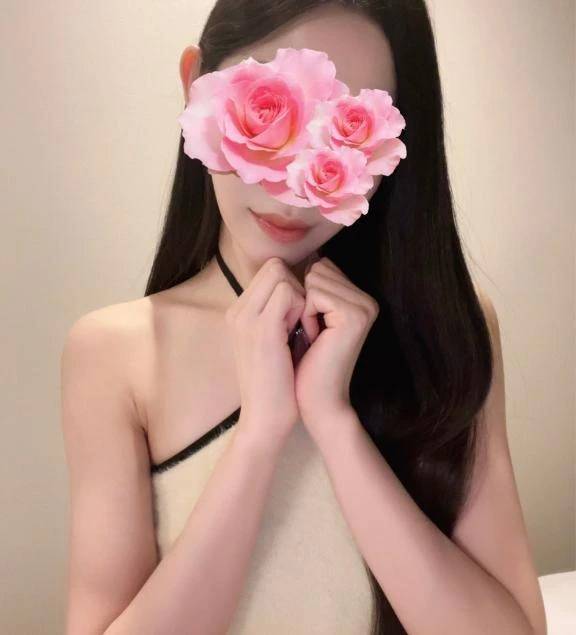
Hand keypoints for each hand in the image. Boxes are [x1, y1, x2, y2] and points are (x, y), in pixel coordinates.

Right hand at [225, 257, 305, 450]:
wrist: (266, 419)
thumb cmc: (278, 385)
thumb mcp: (274, 342)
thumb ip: (279, 314)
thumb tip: (303, 288)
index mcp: (239, 314)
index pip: (270, 271)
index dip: (292, 286)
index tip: (300, 317)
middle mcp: (237, 311)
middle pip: (274, 266)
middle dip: (298, 286)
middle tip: (304, 321)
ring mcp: (246, 317)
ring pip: (281, 273)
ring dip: (301, 297)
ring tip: (302, 329)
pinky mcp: (262, 328)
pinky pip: (290, 292)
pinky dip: (304, 308)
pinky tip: (305, 334)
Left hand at [294, 257, 378, 440]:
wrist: (316, 400)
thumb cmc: (305, 363)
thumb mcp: (308, 317)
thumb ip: (312, 288)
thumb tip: (305, 258)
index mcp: (358, 298)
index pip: (321, 267)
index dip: (303, 294)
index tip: (310, 325)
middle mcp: (367, 299)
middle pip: (318, 268)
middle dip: (303, 298)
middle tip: (311, 332)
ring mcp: (365, 306)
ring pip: (315, 278)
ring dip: (303, 307)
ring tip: (313, 336)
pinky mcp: (355, 316)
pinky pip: (315, 293)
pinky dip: (306, 315)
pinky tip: (315, 339)